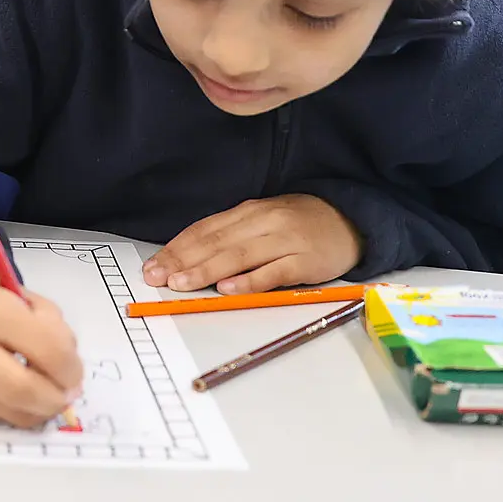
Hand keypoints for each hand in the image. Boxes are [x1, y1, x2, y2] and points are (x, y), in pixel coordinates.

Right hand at [0, 268, 82, 428]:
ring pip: (16, 414)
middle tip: (67, 394)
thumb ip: (54, 330)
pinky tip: (15, 390)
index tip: (75, 373)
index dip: (71, 368)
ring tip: (46, 392)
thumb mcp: (25, 297)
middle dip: (57, 399)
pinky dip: (19, 409)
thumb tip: (70, 378)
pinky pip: (0, 417)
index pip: (47, 350)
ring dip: (42, 409)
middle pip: (25, 391)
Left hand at [142, 194, 361, 294]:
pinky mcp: (306, 260)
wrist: (349, 219)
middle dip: (182, 260)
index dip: (176, 248)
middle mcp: (262, 222)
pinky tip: (229, 289)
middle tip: (157, 277)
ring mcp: (284, 240)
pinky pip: (274, 271)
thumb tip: (189, 258)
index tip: (153, 266)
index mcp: (247, 212)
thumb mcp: (261, 222)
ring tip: (182, 284)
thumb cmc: (298, 224)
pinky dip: (250, 280)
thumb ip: (231, 237)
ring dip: (207, 270)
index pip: (204, 230)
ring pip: (239, 255)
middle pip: (216, 242)